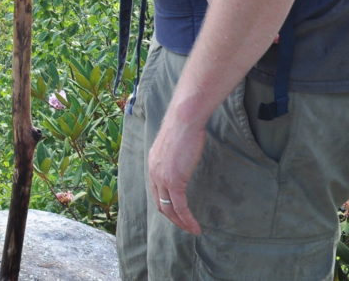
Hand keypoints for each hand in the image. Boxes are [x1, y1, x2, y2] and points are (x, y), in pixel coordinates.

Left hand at [147, 113, 205, 233]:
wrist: (184, 119)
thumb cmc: (183, 125)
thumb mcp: (174, 142)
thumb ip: (174, 153)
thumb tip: (183, 155)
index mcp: (152, 164)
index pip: (156, 191)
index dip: (166, 203)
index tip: (177, 211)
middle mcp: (153, 173)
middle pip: (160, 203)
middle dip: (172, 217)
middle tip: (184, 225)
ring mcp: (162, 178)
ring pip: (169, 209)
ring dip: (180, 223)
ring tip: (192, 230)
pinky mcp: (174, 181)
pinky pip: (180, 207)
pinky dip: (187, 220)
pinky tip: (195, 227)